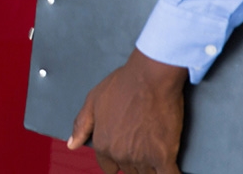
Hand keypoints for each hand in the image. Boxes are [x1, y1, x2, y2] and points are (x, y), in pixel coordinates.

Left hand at [67, 48, 186, 173]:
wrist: (150, 77)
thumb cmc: (123, 84)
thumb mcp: (93, 100)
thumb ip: (82, 125)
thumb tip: (71, 145)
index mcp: (103, 143)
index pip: (108, 167)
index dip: (116, 160)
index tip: (126, 152)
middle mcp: (120, 154)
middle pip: (130, 171)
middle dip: (135, 161)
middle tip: (143, 144)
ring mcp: (142, 157)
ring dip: (152, 167)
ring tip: (156, 150)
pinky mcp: (163, 155)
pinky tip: (171, 168)